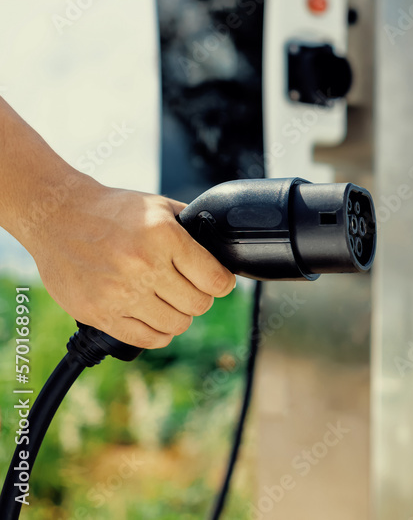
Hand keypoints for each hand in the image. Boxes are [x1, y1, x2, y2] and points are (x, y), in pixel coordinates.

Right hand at [19, 178, 235, 348]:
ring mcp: (119, 293)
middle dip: (202, 298)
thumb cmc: (111, 210)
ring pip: (176, 325)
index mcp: (163, 237)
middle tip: (192, 290)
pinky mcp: (98, 313)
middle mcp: (143, 266)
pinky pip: (145, 339)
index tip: (219, 282)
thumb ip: (192, 228)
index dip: (223, 283)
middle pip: (198, 304)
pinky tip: (155, 318)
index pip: (215, 280)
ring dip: (180, 316)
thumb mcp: (159, 206)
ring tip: (171, 302)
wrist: (56, 216)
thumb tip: (221, 248)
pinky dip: (158, 333)